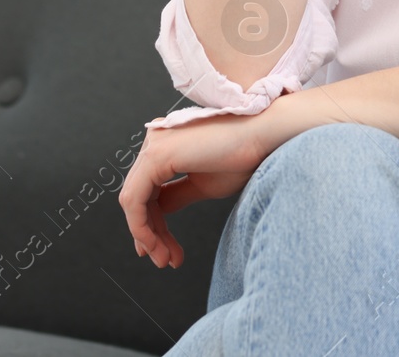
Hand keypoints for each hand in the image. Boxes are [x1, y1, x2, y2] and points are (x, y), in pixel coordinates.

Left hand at [118, 110, 272, 269]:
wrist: (265, 137)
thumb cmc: (243, 157)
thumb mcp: (203, 184)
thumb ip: (176, 196)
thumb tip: (157, 212)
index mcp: (166, 144)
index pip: (147, 191)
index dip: (150, 224)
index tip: (161, 250)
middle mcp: (155, 140)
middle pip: (139, 196)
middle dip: (149, 233)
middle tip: (163, 260)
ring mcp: (153, 145)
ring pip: (133, 200)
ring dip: (145, 234)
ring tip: (163, 258)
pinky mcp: (156, 155)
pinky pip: (135, 198)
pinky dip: (140, 226)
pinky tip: (154, 244)